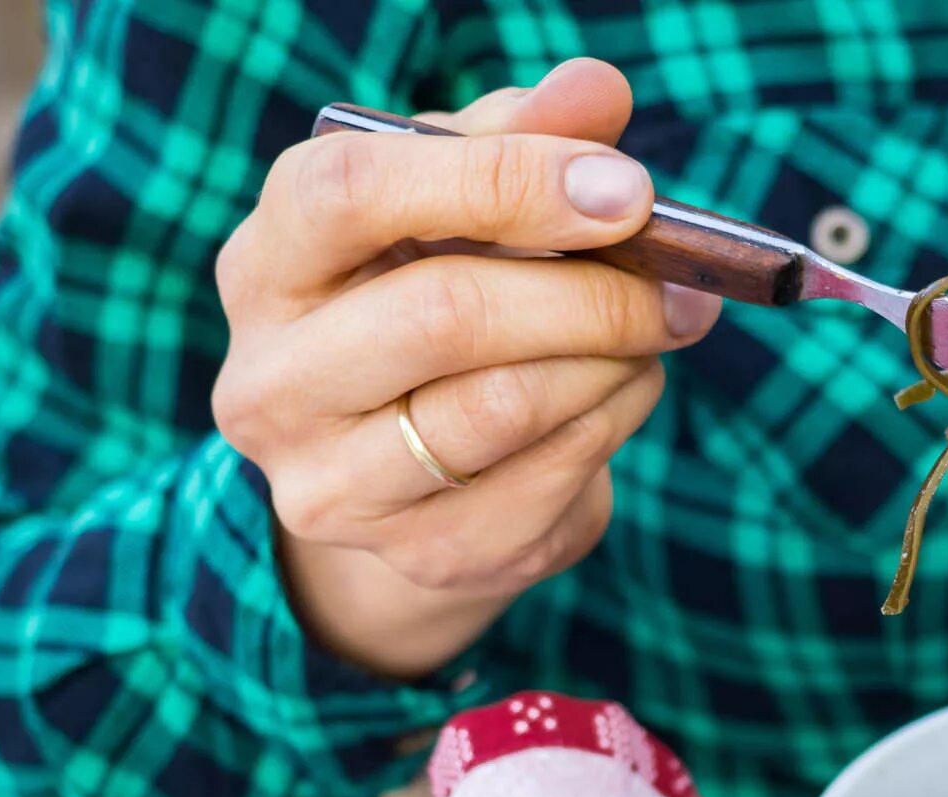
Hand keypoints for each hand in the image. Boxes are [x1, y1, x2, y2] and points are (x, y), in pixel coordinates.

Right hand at [211, 59, 717, 678]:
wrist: (405, 478)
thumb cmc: (428, 300)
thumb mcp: (454, 208)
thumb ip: (515, 138)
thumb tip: (597, 92)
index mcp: (268, 264)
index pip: (353, 195)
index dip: (500, 180)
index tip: (624, 189)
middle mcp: (272, 384)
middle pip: (442, 315)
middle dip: (588, 290)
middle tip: (679, 280)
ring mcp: (337, 485)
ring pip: (505, 406)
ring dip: (615, 358)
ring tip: (660, 327)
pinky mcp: (425, 553)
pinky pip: (551, 476)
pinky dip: (615, 420)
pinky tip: (628, 387)